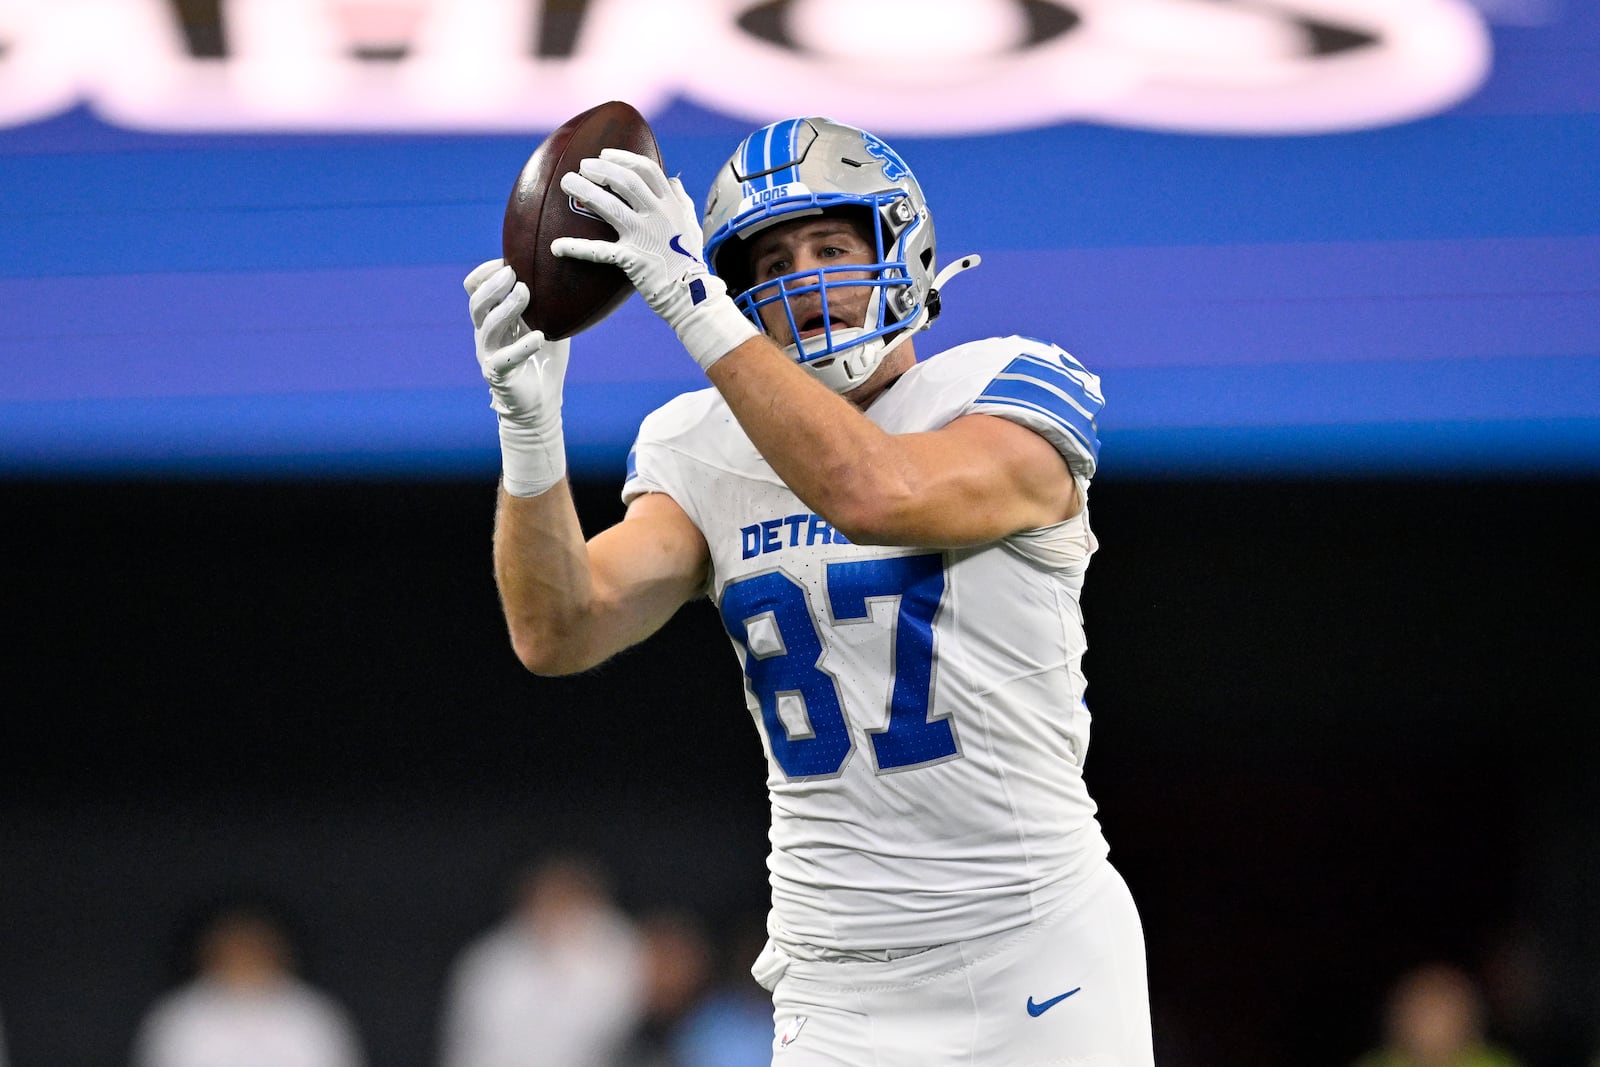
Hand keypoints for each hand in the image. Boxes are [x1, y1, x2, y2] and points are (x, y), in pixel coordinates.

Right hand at [465, 258, 570, 495]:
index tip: (507, 261)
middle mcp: (486, 333)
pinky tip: (539, 336)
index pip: (474, 289)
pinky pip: (504, 358)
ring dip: (507, 307)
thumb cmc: (544, 358)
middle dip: (494, 285)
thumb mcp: (549, 322)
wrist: (542, 401)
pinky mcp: (498, 374)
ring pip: (487, 325)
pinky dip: (522, 346)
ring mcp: (490, 353)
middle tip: (515, 275)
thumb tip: (568, 271)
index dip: (485, 273)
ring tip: (526, 293)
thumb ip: (550, 300)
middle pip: (477, 303)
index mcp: (493, 318)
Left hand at [552, 149, 754, 369]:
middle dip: (601, 169)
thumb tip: (674, 180)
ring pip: (610, 206)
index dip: (623, 158)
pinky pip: (599, 251)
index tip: (605, 154)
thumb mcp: (691, 224)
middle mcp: (658, 216)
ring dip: (585, 191)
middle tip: (582, 167)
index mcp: (671, 205)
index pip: (647, 170)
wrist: (692, 295)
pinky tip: (556, 246)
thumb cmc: (690, 261)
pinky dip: (576, 248)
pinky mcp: (632, 259)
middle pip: (625, 181)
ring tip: (566, 183)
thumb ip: (682, 200)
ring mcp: (644, 236)